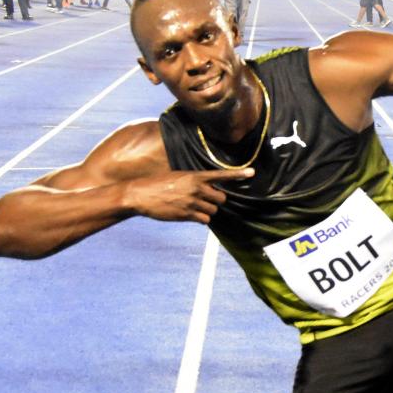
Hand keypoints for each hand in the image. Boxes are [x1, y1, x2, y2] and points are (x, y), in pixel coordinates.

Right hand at [123, 167, 253, 223]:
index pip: (221, 175)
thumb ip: (194, 181)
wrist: (140, 194)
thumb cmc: (158, 184)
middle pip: (221, 199)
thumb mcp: (178, 177)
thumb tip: (208, 189)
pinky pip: (205, 220)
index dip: (238, 174)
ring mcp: (192, 202)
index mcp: (195, 176)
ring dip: (207, 211)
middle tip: (205, 200)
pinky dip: (201, 219)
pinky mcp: (187, 214)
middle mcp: (196, 188)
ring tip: (192, 207)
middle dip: (216, 201)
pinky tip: (189, 214)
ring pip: (213, 211)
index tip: (252, 172)